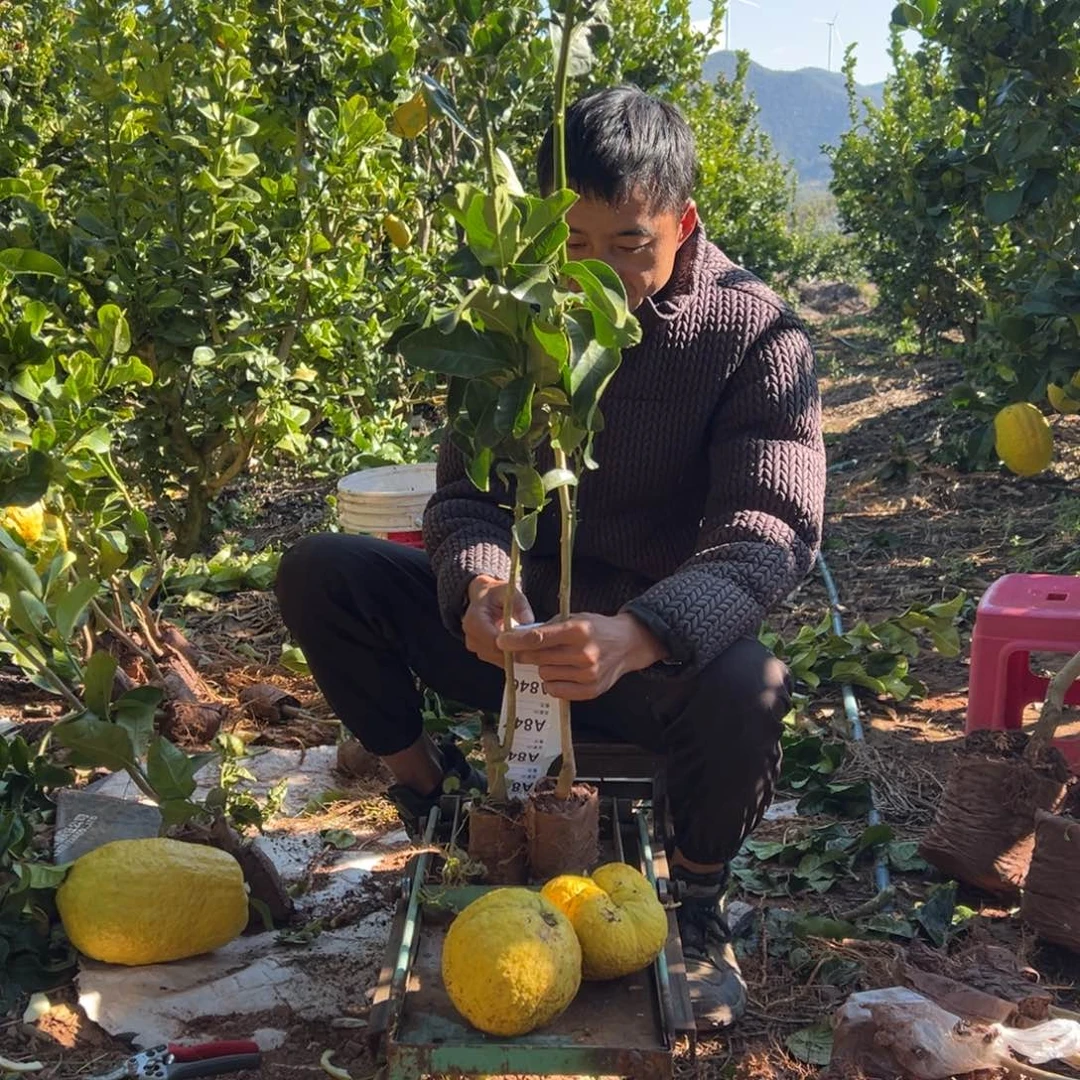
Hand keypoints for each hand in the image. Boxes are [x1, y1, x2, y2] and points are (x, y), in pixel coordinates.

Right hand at [463, 575, 535, 667]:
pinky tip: (524, 649)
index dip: (511, 643)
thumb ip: (520, 605)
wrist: (485, 599)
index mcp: (474, 620)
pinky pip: (499, 660)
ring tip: (531, 647)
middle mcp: (471, 636)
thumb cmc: (497, 595)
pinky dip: (512, 657)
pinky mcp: (483, 653)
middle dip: (516, 651)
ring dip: (515, 656)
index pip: (492, 640)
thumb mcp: (509, 593)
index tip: (529, 641)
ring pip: (498, 659)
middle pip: (495, 653)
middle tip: (536, 647)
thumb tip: (528, 621)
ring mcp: (476, 647)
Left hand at [495, 612, 666, 700]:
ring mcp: (588, 675)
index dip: (516, 641)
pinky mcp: (590, 691)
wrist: (628, 645)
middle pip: (538, 658)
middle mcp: (584, 654)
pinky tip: (560, 673)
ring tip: (555, 660)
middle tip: (525, 651)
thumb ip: (549, 628)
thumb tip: (519, 637)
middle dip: (527, 654)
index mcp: (578, 630)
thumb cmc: (597, 629)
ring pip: (545, 675)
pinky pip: (556, 691)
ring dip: (543, 668)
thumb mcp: (575, 618)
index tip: (501, 641)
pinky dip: (552, 683)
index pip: (539, 638)